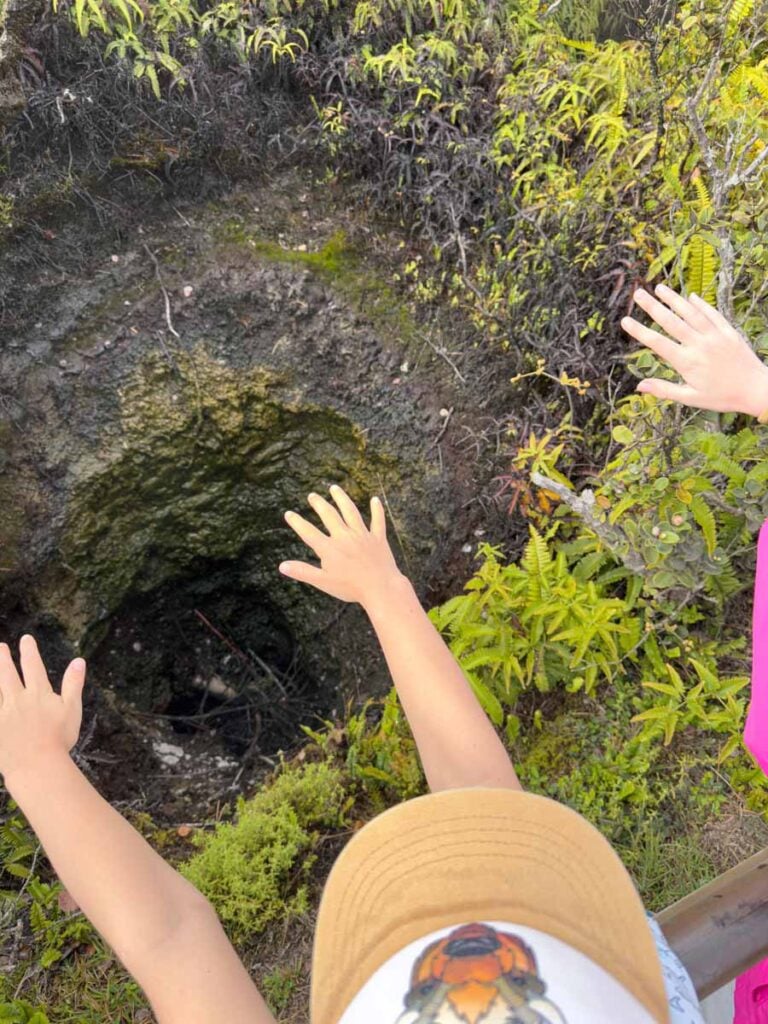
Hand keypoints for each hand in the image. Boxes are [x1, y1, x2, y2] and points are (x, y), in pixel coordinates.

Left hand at [0, 635, 85, 781]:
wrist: (36, 765)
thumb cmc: (59, 739)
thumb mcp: (72, 709)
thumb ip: (73, 684)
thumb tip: (79, 661)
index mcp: (38, 694)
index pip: (33, 666)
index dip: (29, 651)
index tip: (26, 639)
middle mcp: (18, 699)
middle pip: (7, 674)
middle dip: (3, 659)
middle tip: (0, 647)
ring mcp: (3, 714)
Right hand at [279, 485, 404, 607]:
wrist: (380, 588)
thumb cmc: (350, 588)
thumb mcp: (323, 582)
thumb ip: (302, 572)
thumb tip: (282, 566)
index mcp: (329, 548)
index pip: (308, 532)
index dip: (297, 522)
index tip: (289, 513)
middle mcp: (344, 537)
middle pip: (329, 515)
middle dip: (319, 504)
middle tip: (312, 496)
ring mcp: (362, 535)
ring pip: (350, 511)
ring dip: (341, 498)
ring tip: (334, 488)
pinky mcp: (378, 538)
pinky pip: (377, 520)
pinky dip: (377, 510)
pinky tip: (375, 500)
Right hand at [621, 284, 767, 417]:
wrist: (756, 390)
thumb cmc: (722, 397)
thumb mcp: (691, 398)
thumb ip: (664, 389)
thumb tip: (639, 386)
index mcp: (687, 362)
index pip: (657, 342)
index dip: (639, 331)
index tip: (625, 320)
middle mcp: (699, 345)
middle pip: (671, 322)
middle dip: (652, 307)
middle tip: (637, 293)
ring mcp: (715, 336)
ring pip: (691, 313)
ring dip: (674, 299)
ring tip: (659, 288)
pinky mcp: (729, 332)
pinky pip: (712, 314)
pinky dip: (701, 304)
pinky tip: (691, 296)